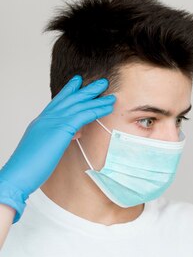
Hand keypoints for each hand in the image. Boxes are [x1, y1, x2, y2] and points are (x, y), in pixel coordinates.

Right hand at [0, 75, 114, 222]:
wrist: (18, 174)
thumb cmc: (30, 166)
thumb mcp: (47, 147)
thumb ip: (60, 137)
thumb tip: (74, 133)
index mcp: (42, 122)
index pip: (58, 102)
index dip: (69, 91)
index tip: (78, 82)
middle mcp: (47, 118)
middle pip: (70, 99)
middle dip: (86, 89)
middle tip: (101, 82)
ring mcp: (53, 122)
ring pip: (78, 104)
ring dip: (96, 98)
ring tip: (110, 92)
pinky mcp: (61, 129)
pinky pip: (83, 115)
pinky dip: (97, 110)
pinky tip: (108, 107)